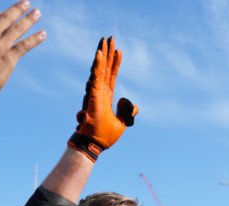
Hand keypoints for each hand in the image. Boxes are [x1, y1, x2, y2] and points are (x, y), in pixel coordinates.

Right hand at [0, 1, 44, 97]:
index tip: (3, 14)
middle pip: (5, 19)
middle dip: (17, 9)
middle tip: (26, 3)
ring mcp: (0, 46)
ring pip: (17, 28)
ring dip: (28, 19)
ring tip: (37, 13)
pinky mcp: (9, 58)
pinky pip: (25, 45)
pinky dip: (35, 39)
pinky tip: (43, 34)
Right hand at [68, 36, 137, 160]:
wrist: (95, 144)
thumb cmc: (104, 136)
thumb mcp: (122, 123)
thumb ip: (127, 113)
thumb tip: (135, 107)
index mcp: (106, 97)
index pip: (111, 75)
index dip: (115, 63)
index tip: (119, 50)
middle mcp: (100, 92)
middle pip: (104, 68)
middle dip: (107, 53)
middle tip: (109, 38)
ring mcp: (95, 92)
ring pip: (99, 69)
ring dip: (101, 54)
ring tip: (104, 40)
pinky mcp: (93, 95)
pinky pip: (95, 77)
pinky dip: (97, 65)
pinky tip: (99, 53)